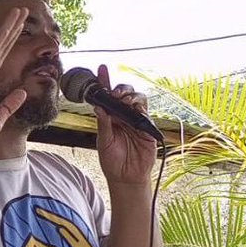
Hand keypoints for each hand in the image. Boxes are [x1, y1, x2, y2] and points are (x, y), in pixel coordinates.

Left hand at [93, 65, 157, 185]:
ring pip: (138, 98)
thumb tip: (98, 107)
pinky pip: (146, 112)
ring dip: (132, 96)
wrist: (125, 177)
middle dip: (121, 89)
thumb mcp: (104, 142)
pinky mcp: (147, 127)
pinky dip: (140, 108)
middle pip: (125, 93)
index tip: (101, 69)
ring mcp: (136, 120)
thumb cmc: (112, 161)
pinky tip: (135, 109)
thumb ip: (103, 125)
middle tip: (115, 94)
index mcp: (110, 117)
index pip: (107, 96)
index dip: (105, 81)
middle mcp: (123, 116)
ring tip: (125, 102)